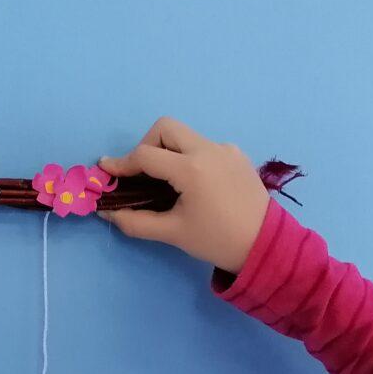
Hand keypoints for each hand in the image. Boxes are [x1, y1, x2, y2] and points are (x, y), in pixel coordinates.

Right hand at [98, 116, 269, 273]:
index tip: (107, 172)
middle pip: (166, 128)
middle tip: (141, 172)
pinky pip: (205, 146)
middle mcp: (208, 149)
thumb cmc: (217, 240)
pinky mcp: (238, 155)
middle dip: (146, 145)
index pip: (145, 155)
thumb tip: (108, 213)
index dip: (122, 164)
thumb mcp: (173, 233)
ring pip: (187, 135)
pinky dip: (191, 157)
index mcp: (191, 169)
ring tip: (167, 181)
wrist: (265, 245)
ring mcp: (226, 149)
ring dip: (169, 151)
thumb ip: (135, 221)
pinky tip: (196, 184)